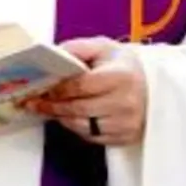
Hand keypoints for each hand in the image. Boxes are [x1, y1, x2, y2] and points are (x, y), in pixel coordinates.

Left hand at [23, 38, 147, 145]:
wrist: (150, 85)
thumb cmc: (121, 65)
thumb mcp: (102, 48)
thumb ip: (76, 49)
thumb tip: (51, 56)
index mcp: (121, 76)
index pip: (82, 86)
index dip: (59, 89)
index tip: (43, 89)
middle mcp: (126, 102)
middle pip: (79, 108)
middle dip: (53, 106)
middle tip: (35, 102)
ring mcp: (127, 123)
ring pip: (83, 126)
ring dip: (61, 118)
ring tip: (48, 109)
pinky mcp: (125, 137)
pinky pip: (92, 137)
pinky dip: (76, 128)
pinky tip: (68, 117)